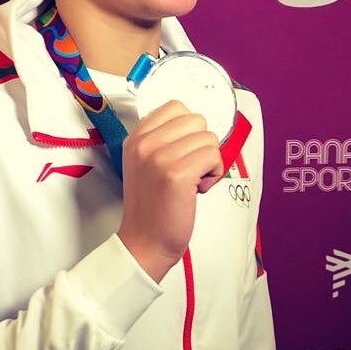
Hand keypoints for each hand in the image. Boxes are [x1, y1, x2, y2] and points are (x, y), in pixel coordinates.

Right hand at [117, 100, 223, 282]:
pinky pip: (214, 156)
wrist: (145, 242)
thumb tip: (197, 123)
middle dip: (200, 144)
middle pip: (196, 120)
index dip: (189, 129)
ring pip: (208, 138)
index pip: (175, 106)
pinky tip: (198, 189)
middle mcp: (145, 144)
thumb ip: (163, 139)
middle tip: (188, 169)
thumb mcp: (145, 163)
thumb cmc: (153, 206)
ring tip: (192, 181)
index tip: (183, 151)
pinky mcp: (177, 174)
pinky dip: (214, 173)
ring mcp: (159, 157)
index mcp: (136, 138)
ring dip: (208, 161)